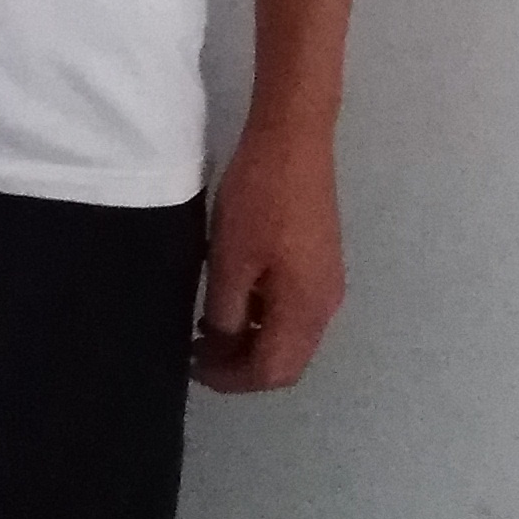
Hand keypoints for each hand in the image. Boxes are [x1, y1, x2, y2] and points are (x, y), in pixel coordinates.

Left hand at [191, 114, 343, 392]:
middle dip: (242, 366)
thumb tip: (222, 344)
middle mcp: (326, 306)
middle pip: (286, 361)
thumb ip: (226, 313)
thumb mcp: (231, 260)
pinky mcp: (320, 263)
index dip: (232, 379)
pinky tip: (232, 299)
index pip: (273, 372)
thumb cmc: (259, 200)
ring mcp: (326, 284)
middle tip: (197, 353)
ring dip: (250, 342)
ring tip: (207, 328)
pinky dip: (261, 318)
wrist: (294, 140)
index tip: (192, 367)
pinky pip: (292, 310)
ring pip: (290, 337)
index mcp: (306, 310)